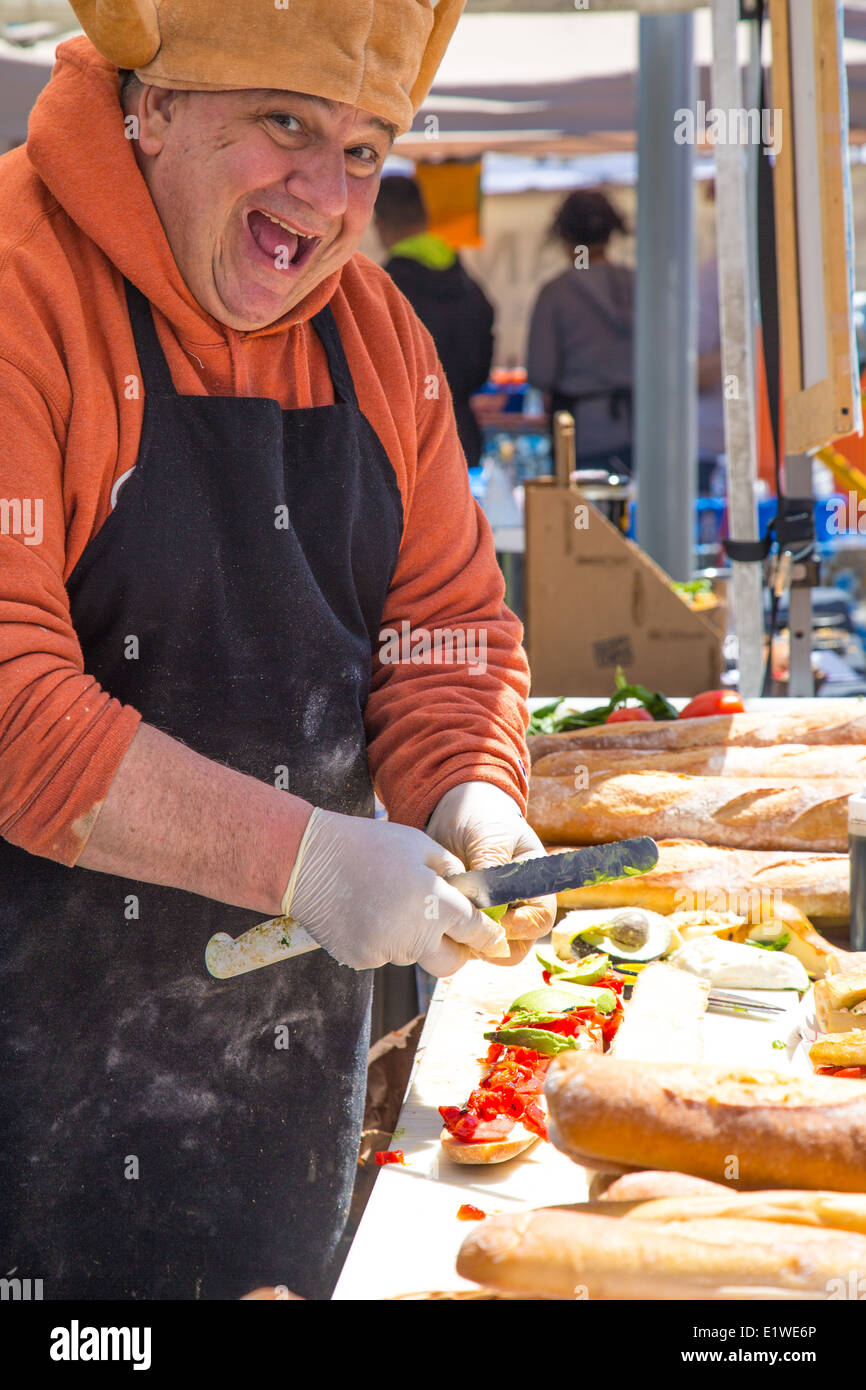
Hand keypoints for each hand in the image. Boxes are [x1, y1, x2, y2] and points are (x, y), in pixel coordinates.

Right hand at [281, 808, 509, 975]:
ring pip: (413, 954)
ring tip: (389, 901)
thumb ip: (448, 869)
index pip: (476, 932)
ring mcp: (386, 952)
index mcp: (435, 904)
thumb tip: (462, 889)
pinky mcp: (361, 959)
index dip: (490, 938)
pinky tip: (366, 910)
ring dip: (414, 938)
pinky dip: (382, 938)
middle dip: (457, 952)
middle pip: (450, 964)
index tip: (497, 941)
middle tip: (448, 931)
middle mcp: (415, 936)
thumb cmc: (366, 845)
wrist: (308, 862)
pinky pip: (383, 953)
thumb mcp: (418, 844)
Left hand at [425, 782, 556, 965]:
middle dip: (491, 942)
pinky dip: (448, 934)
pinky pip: (459, 941)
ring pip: (485, 949)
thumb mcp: (491, 835)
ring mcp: (488, 917)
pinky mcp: (463, 918)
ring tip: (446, 916)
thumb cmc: (482, 816)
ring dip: (466, 940)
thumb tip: (490, 904)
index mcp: (534, 886)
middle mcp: (515, 908)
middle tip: (465, 924)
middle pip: (515, 947)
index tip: (491, 916)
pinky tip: (433, 914)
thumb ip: (492, 866)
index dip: (519, 925)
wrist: (453, 809)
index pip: (540, 921)